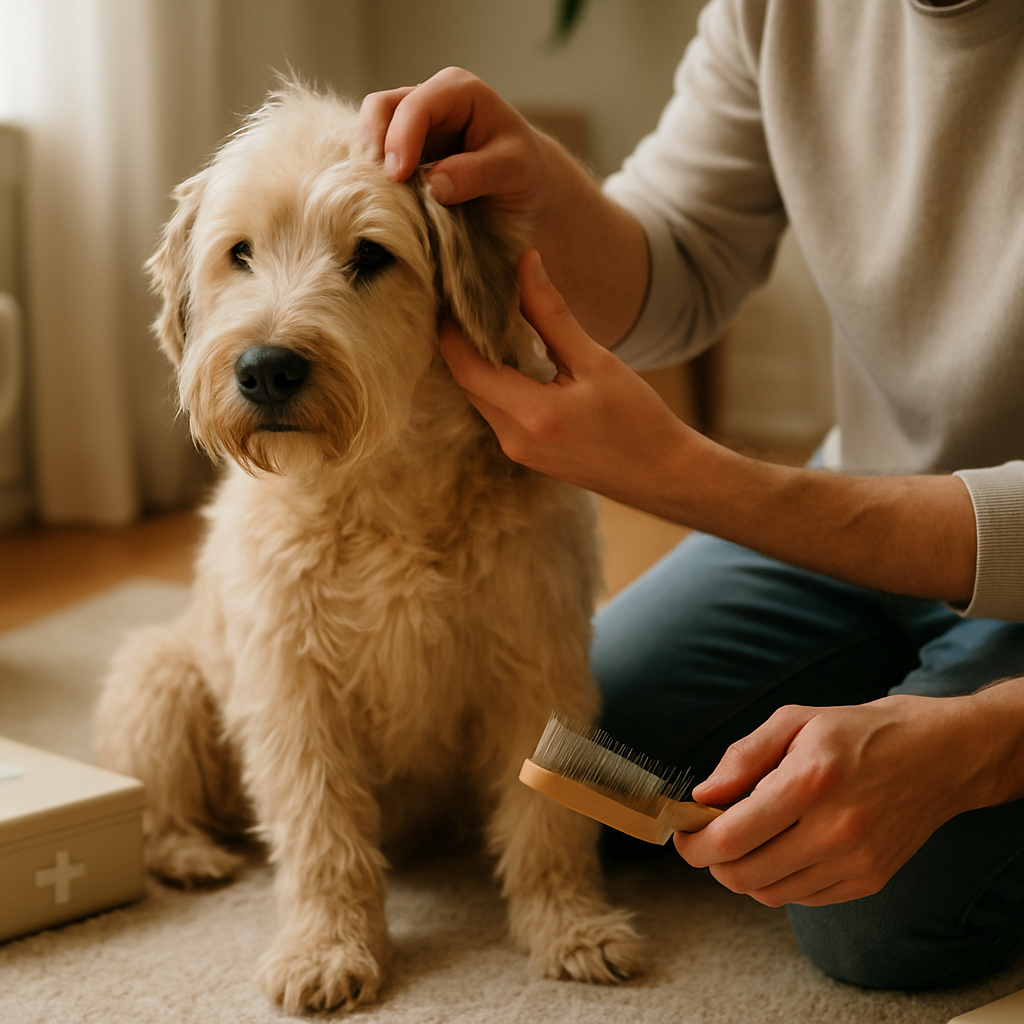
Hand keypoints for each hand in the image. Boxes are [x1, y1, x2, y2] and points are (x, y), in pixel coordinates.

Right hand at [356, 67, 547, 218]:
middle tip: (377, 184)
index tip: (398, 176)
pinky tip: (382, 202)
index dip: (400, 138)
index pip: (415, 105)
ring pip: (371, 135)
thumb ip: (476, 173)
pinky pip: (377, 162)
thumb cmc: (524, 173)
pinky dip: (374, 180)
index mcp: (457, 92)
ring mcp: (412, 130)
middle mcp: (429, 103)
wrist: (526, 191)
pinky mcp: (404, 157)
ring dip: (369, 165)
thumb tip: (433, 185)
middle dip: (373, 145)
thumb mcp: (513, 170)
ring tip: (376, 195)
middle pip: (380, 110)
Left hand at [440, 249, 695, 504]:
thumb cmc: (638, 419)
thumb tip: (524, 264)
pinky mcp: (526, 455)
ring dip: (478, 363)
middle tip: (464, 301)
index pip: (467, 369)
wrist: (661, 474)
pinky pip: (496, 413)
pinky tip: (508, 358)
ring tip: (484, 322)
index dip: (450, 332)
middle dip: (461, 343)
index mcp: (533, 415)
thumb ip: (552, 314)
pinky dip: (495, 383)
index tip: (449, 297)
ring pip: (480, 399)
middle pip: (468, 384)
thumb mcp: (597, 361)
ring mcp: (518, 452)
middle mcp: (515, 439)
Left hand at [672, 695, 992, 906]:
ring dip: (744, 871)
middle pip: (743, 874)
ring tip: (747, 837)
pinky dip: (779, 879)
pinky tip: (783, 846)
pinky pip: (802, 897)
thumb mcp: (794, 720)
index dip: (693, 842)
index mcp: (809, 782)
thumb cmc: (858, 732)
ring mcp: (854, 861)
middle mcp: (834, 830)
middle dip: (712, 859)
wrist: (938, 756)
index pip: (730, 837)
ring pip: (769, 893)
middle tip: (709, 834)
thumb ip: (742, 758)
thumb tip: (703, 795)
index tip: (682, 831)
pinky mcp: (869, 880)